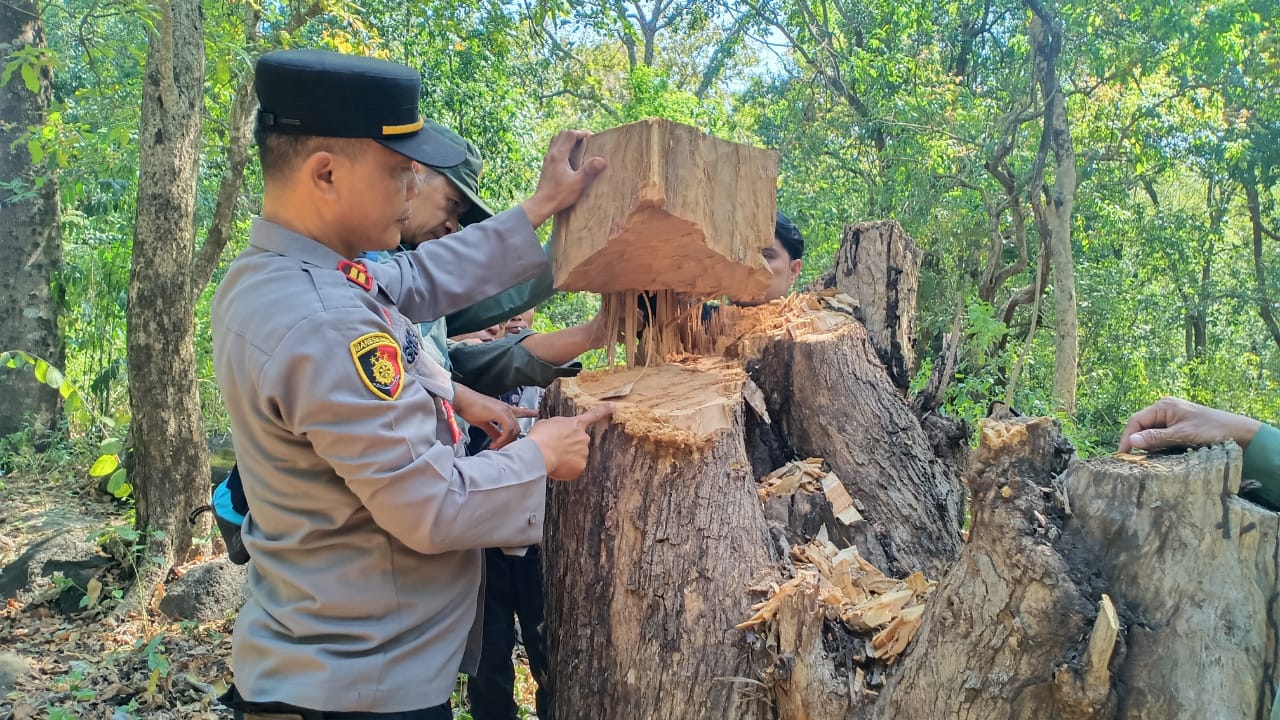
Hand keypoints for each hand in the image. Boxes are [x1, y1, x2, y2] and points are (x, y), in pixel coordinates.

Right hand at [451, 384, 537, 449]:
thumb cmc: (469, 408)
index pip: (519, 411)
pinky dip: (502, 439)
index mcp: (503, 409)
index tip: (536, 413)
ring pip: (514, 430)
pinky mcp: (500, 413)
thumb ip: (493, 431)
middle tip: (501, 449)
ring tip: (496, 448)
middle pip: (517, 428)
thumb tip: (497, 439)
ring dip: (506, 441)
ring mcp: (504, 410)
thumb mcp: (483, 422)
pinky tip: (494, 445)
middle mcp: (506, 409)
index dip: (528, 413)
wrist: (462, 400)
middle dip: (511, 440)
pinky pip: (508, 429)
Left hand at [521, 130, 606, 226]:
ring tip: (579, 147)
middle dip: (575, 134)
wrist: (542, 204)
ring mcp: (547, 159)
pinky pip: (554, 149)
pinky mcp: (546, 166)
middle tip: (586, 141)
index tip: (592, 138)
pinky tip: (570, 158)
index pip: (570, 134)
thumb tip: (601, 160)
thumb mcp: (577, 183)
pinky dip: (563, 147)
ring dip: (568, 140)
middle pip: (562, 134)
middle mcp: (551, 154)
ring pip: (556, 140)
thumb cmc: (559, 195)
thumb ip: (589, 170)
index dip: (582, 133)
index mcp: (559, 155)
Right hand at [526, 402, 614, 479]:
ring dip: (567, 458)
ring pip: (576, 456)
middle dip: (570, 446)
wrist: (538, 454)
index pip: (593, 415)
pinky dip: (566, 469)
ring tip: (553, 457)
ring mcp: (583, 453)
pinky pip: (573, 469)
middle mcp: (583, 438)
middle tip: (555, 449)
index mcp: (576, 424)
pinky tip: (556, 465)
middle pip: (580, 442)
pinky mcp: (580, 467)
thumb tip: (559, 433)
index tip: (613, 406)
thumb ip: (559, 427)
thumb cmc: (540, 437)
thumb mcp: (548, 423)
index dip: (604, 410)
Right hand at [1118, 396, 1262, 453]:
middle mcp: (1165, 410)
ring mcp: (1172, 419)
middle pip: (1142, 427)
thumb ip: (1156, 438)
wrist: (1241, 434)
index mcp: (1163, 406)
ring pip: (1151, 434)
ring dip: (1150, 447)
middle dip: (1138, 443)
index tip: (1122, 456)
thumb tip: (1131, 441)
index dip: (1126, 438)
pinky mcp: (1178, 428)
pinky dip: (1159, 447)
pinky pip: (1161, 438)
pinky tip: (1162, 456)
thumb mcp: (1182, 434)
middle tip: (1135, 462)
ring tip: (1150, 461)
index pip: (1136, 421)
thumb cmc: (1212, 430)